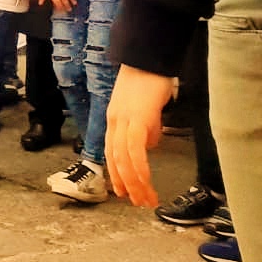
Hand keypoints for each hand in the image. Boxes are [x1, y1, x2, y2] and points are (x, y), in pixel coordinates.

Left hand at [106, 65, 175, 207]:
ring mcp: (122, 120)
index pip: (112, 154)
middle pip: (115, 160)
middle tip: (138, 203)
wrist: (148, 59)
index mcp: (115, 121)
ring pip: (123, 158)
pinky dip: (138, 166)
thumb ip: (145, 128)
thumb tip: (149, 145)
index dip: (117, 175)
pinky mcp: (135, 117)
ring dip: (134, 182)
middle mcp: (114, 122)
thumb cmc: (150, 81)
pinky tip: (144, 180)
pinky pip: (134, 148)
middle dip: (127, 185)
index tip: (124, 192)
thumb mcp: (145, 110)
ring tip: (145, 198)